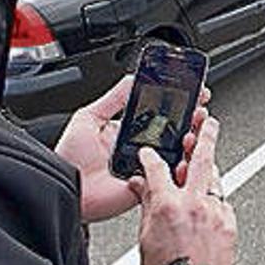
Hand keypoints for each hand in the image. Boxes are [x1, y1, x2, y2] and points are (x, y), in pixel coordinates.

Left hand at [54, 76, 210, 222]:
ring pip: (177, 154)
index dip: (178, 103)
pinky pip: (170, 178)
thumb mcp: (89, 117)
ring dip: (190, 141)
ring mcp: (146, 167)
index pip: (159, 114)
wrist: (64, 187)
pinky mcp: (148, 186)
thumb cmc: (69, 157)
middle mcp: (140, 148)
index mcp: (129, 131)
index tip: (193, 92)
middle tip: (200, 108)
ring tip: (195, 128)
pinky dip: (182, 168)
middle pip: (174, 132)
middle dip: (191, 119)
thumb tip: (133, 78)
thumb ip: (113, 99)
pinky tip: (187, 155)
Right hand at [128, 118, 236, 264]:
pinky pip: (222, 202)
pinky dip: (213, 199)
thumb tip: (141, 186)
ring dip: (207, 171)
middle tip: (207, 120)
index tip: (148, 151)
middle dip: (205, 134)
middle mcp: (195, 204)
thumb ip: (146, 204)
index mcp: (168, 206)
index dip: (150, 155)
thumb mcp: (145, 237)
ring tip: (200, 164)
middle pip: (201, 158)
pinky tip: (205, 203)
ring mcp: (216, 213)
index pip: (157, 167)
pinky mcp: (230, 223)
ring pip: (215, 179)